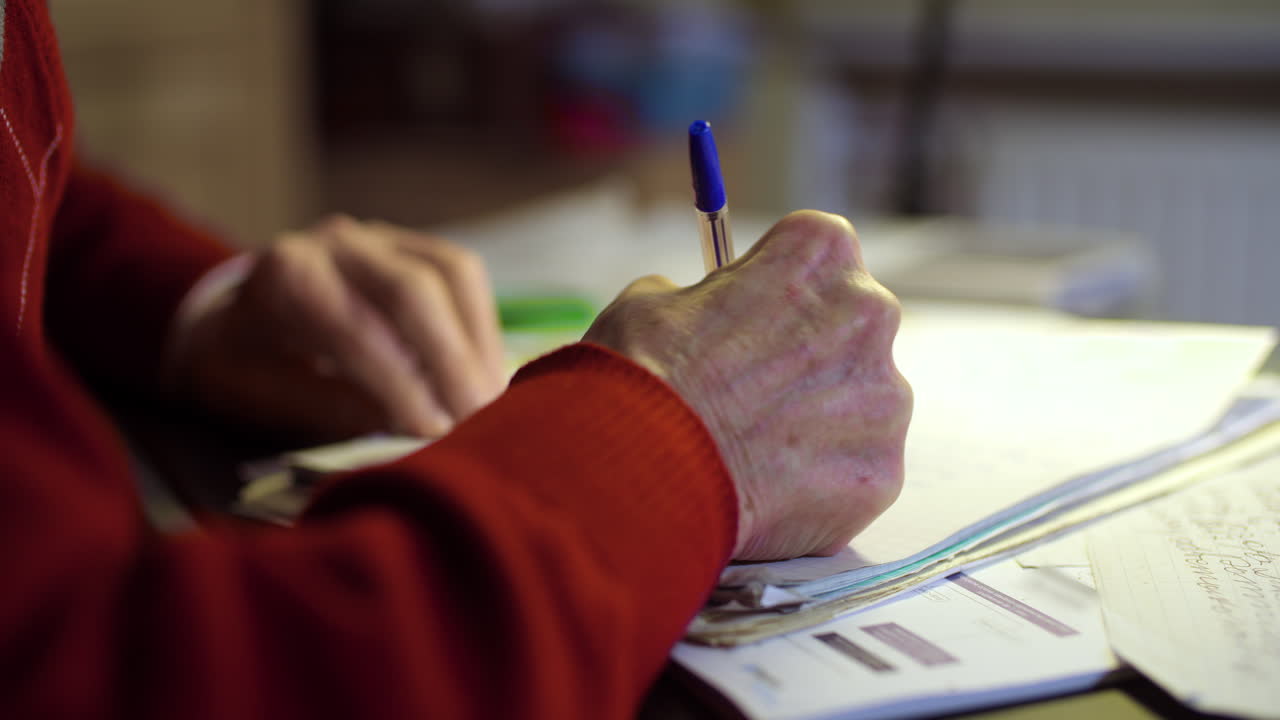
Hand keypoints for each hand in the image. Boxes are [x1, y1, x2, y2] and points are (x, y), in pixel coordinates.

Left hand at [167, 216, 506, 439]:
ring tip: (491, 400)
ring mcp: (380, 238)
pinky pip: (464, 275)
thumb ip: (333, 407)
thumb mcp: (264, 396)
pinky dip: (481, 326)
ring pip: (452, 272)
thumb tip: (412, 427)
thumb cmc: (245, 367)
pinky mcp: (413, 246)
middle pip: (414, 288)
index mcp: (284, 276)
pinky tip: (488, 373)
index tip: (433, 431)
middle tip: (478, 418)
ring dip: (478, 342)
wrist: (233, 322)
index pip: (355, 326)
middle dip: (451, 360)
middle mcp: (335, 243)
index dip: (400, 381)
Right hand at [584, 211, 911, 560]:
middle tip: (752, 390)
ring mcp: (884, 396)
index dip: (781, 288)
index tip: (754, 316)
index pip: (820, 253)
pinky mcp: (882, 469)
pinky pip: (856, 470)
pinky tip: (769, 487)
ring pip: (859, 405)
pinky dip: (821, 482)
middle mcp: (869, 312)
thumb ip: (698, 297)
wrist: (647, 472)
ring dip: (821, 421)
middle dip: (810, 355)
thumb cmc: (645, 374)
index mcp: (819, 251)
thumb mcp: (651, 302)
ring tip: (754, 449)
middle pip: (851, 327)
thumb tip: (701, 315)